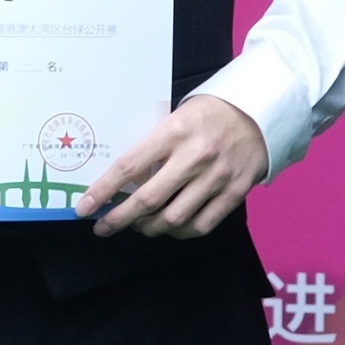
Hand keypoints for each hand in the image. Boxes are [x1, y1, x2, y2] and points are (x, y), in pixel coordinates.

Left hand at [78, 96, 267, 239]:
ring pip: (174, 218)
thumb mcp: (176, 117)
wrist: (260, 112)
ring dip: (149, 228)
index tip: (84, 207)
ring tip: (138, 225)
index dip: (103, 190)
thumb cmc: (209, 113)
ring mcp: (217, 177)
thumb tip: (121, 178)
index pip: (129, 166)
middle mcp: (195, 156)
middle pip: (149, 199)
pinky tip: (169, 227)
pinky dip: (180, 232)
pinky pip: (201, 225)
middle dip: (119, 219)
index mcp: (174, 132)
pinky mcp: (235, 193)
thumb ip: (153, 145)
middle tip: (103, 227)